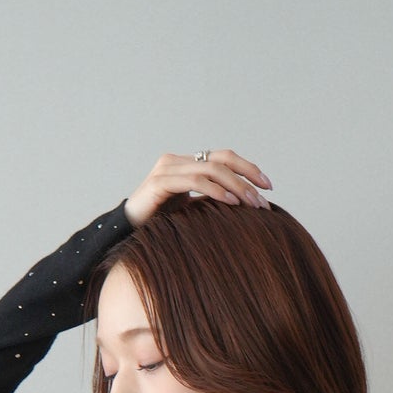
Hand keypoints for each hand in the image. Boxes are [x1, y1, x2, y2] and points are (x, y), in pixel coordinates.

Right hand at [124, 150, 272, 229]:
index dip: (248, 168)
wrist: (125, 234)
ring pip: (211, 169)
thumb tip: (244, 207)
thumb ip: (210, 202)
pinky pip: (194, 182)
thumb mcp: (191, 212)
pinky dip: (216, 191)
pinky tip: (231, 203)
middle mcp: (177, 161)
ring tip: (252, 204)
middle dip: (247, 177)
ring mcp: (167, 169)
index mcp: (186, 164)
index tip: (268, 186)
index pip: (224, 158)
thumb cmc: (158, 226)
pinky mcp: (160, 182)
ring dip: (236, 186)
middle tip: (263, 200)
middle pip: (221, 159)